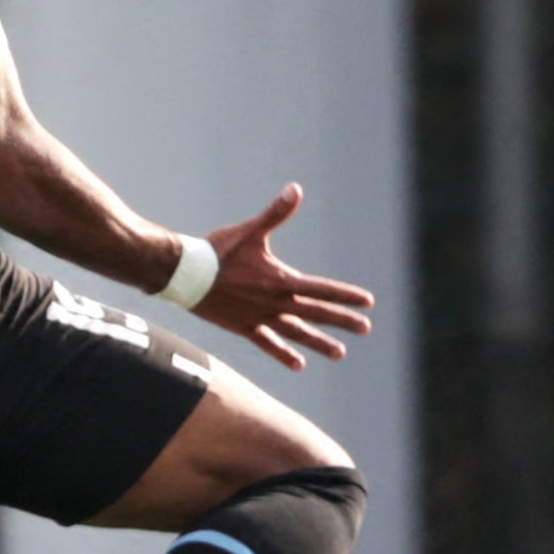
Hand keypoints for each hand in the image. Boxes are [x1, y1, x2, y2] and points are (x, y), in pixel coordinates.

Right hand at [186, 184, 378, 370]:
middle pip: (315, 312)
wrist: (186, 275)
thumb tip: (295, 189)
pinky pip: (268, 344)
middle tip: (365, 328)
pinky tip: (298, 364)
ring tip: (340, 353)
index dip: (345, 295)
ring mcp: (260, 318)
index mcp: (280, 280)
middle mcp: (275, 303)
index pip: (321, 289)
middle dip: (342, 320)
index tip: (367, 301)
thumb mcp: (251, 231)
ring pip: (296, 333)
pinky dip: (283, 353)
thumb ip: (276, 213)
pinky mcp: (244, 327)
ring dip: (319, 342)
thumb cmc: (218, 250)